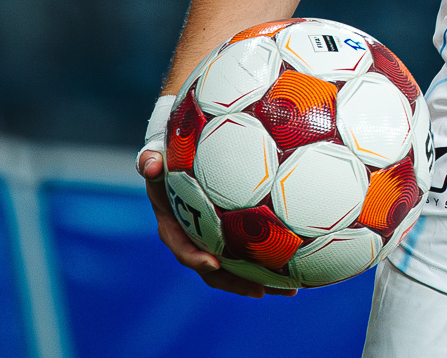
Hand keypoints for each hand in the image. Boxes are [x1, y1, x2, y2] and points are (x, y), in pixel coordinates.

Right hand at [138, 150, 294, 297]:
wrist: (179, 161)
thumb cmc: (169, 158)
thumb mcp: (157, 156)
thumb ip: (151, 160)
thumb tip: (151, 164)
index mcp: (172, 225)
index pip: (181, 247)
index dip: (194, 258)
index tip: (213, 264)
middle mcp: (192, 239)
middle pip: (211, 270)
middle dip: (234, 282)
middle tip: (259, 290)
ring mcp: (211, 241)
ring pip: (234, 269)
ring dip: (258, 281)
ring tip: (288, 289)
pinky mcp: (229, 237)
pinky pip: (247, 254)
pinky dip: (268, 263)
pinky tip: (295, 268)